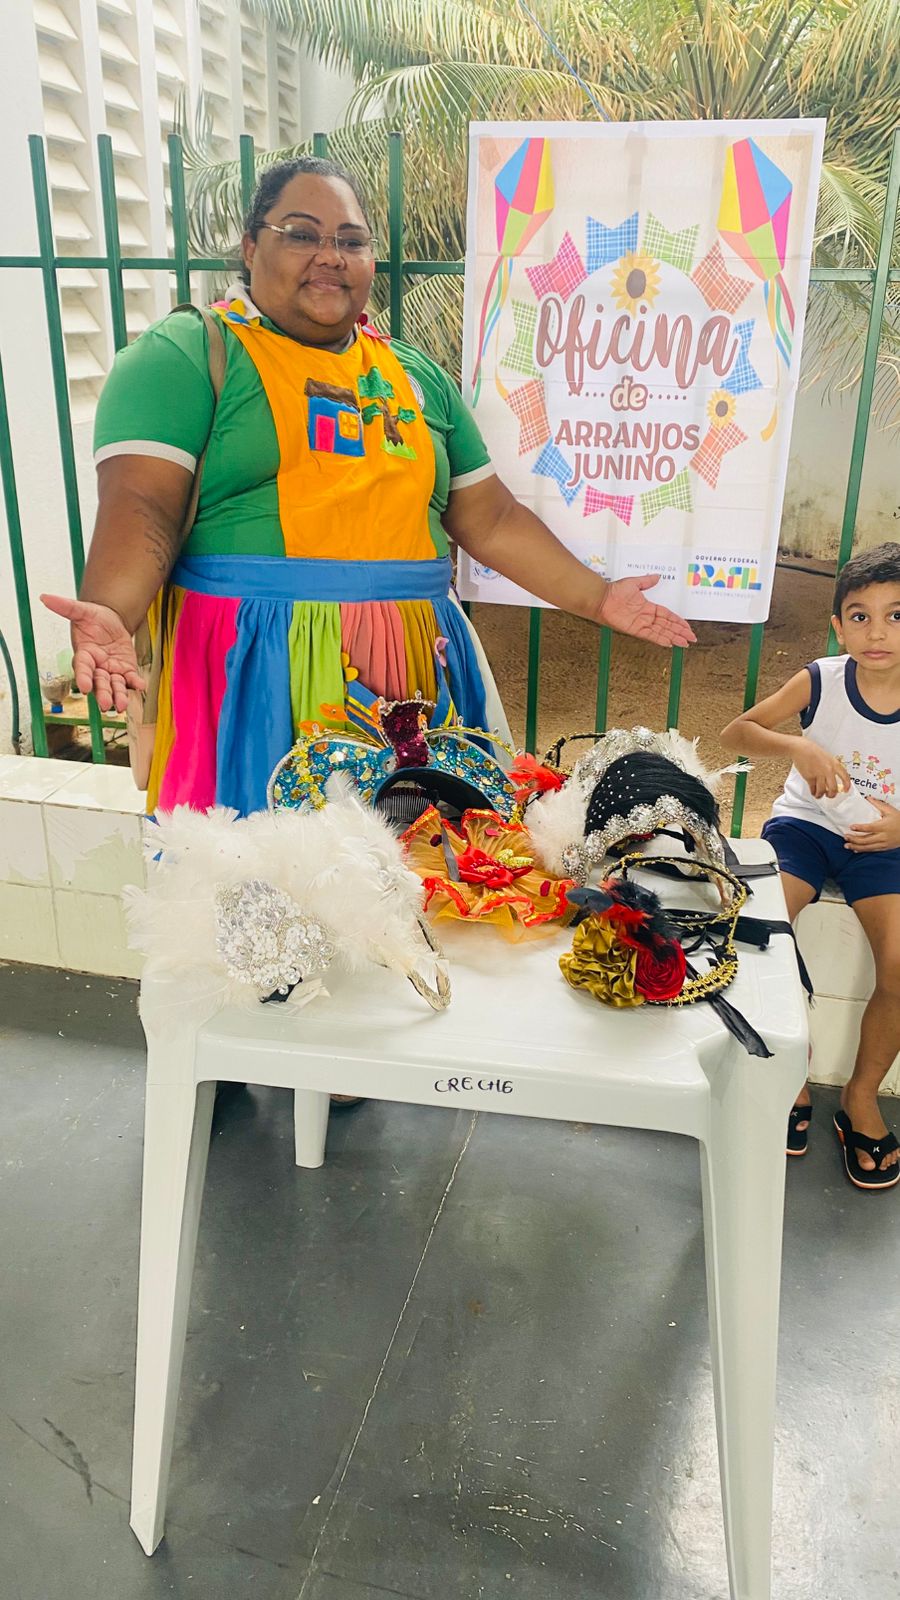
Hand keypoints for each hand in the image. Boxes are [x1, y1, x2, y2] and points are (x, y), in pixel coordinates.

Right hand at [40, 594, 145, 712]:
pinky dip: (135, 684)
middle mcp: (96, 667)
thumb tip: (45, 597)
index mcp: (84, 655)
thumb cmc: (93, 618)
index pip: (82, 668)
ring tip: (121, 706)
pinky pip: (130, 680)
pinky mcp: (125, 670)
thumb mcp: (82, 610)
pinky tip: (140, 686)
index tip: (85, 687)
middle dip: (103, 694)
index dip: (83, 678)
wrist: (111, 620)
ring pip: (114, 686)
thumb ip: (65, 607)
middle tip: (106, 705)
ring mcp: (111, 670)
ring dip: (118, 696)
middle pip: (99, 683)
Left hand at [597, 575, 696, 648]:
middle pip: (668, 626)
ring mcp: (642, 624)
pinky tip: (669, 643)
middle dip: (680, 632)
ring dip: (674, 637)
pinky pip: (651, 636)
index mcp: (648, 607)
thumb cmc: (614, 591)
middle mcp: (646, 617)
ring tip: (685, 643)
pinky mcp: (635, 630)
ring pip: (662, 632)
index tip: (687, 626)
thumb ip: (646, 581)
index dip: (678, 621)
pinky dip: (660, 640)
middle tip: (691, 638)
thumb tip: (657, 576)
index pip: (668, 616)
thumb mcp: (634, 582)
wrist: (602, 598)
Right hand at [793, 740, 849, 798]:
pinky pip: (813, 789)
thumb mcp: (827, 757)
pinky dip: (813, 792)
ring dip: (820, 795)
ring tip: (819, 795)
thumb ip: (831, 767)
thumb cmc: (812, 751)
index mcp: (834, 764)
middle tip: (830, 795)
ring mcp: (819, 774)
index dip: (847, 785)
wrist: (801, 748)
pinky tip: (813, 791)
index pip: (845, 777)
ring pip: (822, 791)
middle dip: (831, 795)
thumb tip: (833, 778)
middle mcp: (828, 770)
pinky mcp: (810, 777)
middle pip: (833, 788)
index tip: (846, 790)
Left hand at [846, 797, 899, 851]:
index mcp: (884, 826)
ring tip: (847, 845)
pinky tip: (856, 849)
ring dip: (856, 846)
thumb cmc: (899, 820)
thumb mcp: (890, 810)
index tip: (851, 826)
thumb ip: (878, 804)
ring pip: (868, 847)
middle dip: (854, 839)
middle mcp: (883, 836)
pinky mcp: (884, 847)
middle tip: (846, 836)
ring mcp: (883, 843)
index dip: (860, 828)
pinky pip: (872, 850)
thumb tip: (868, 798)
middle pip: (866, 839)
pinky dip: (863, 850)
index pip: (870, 827)